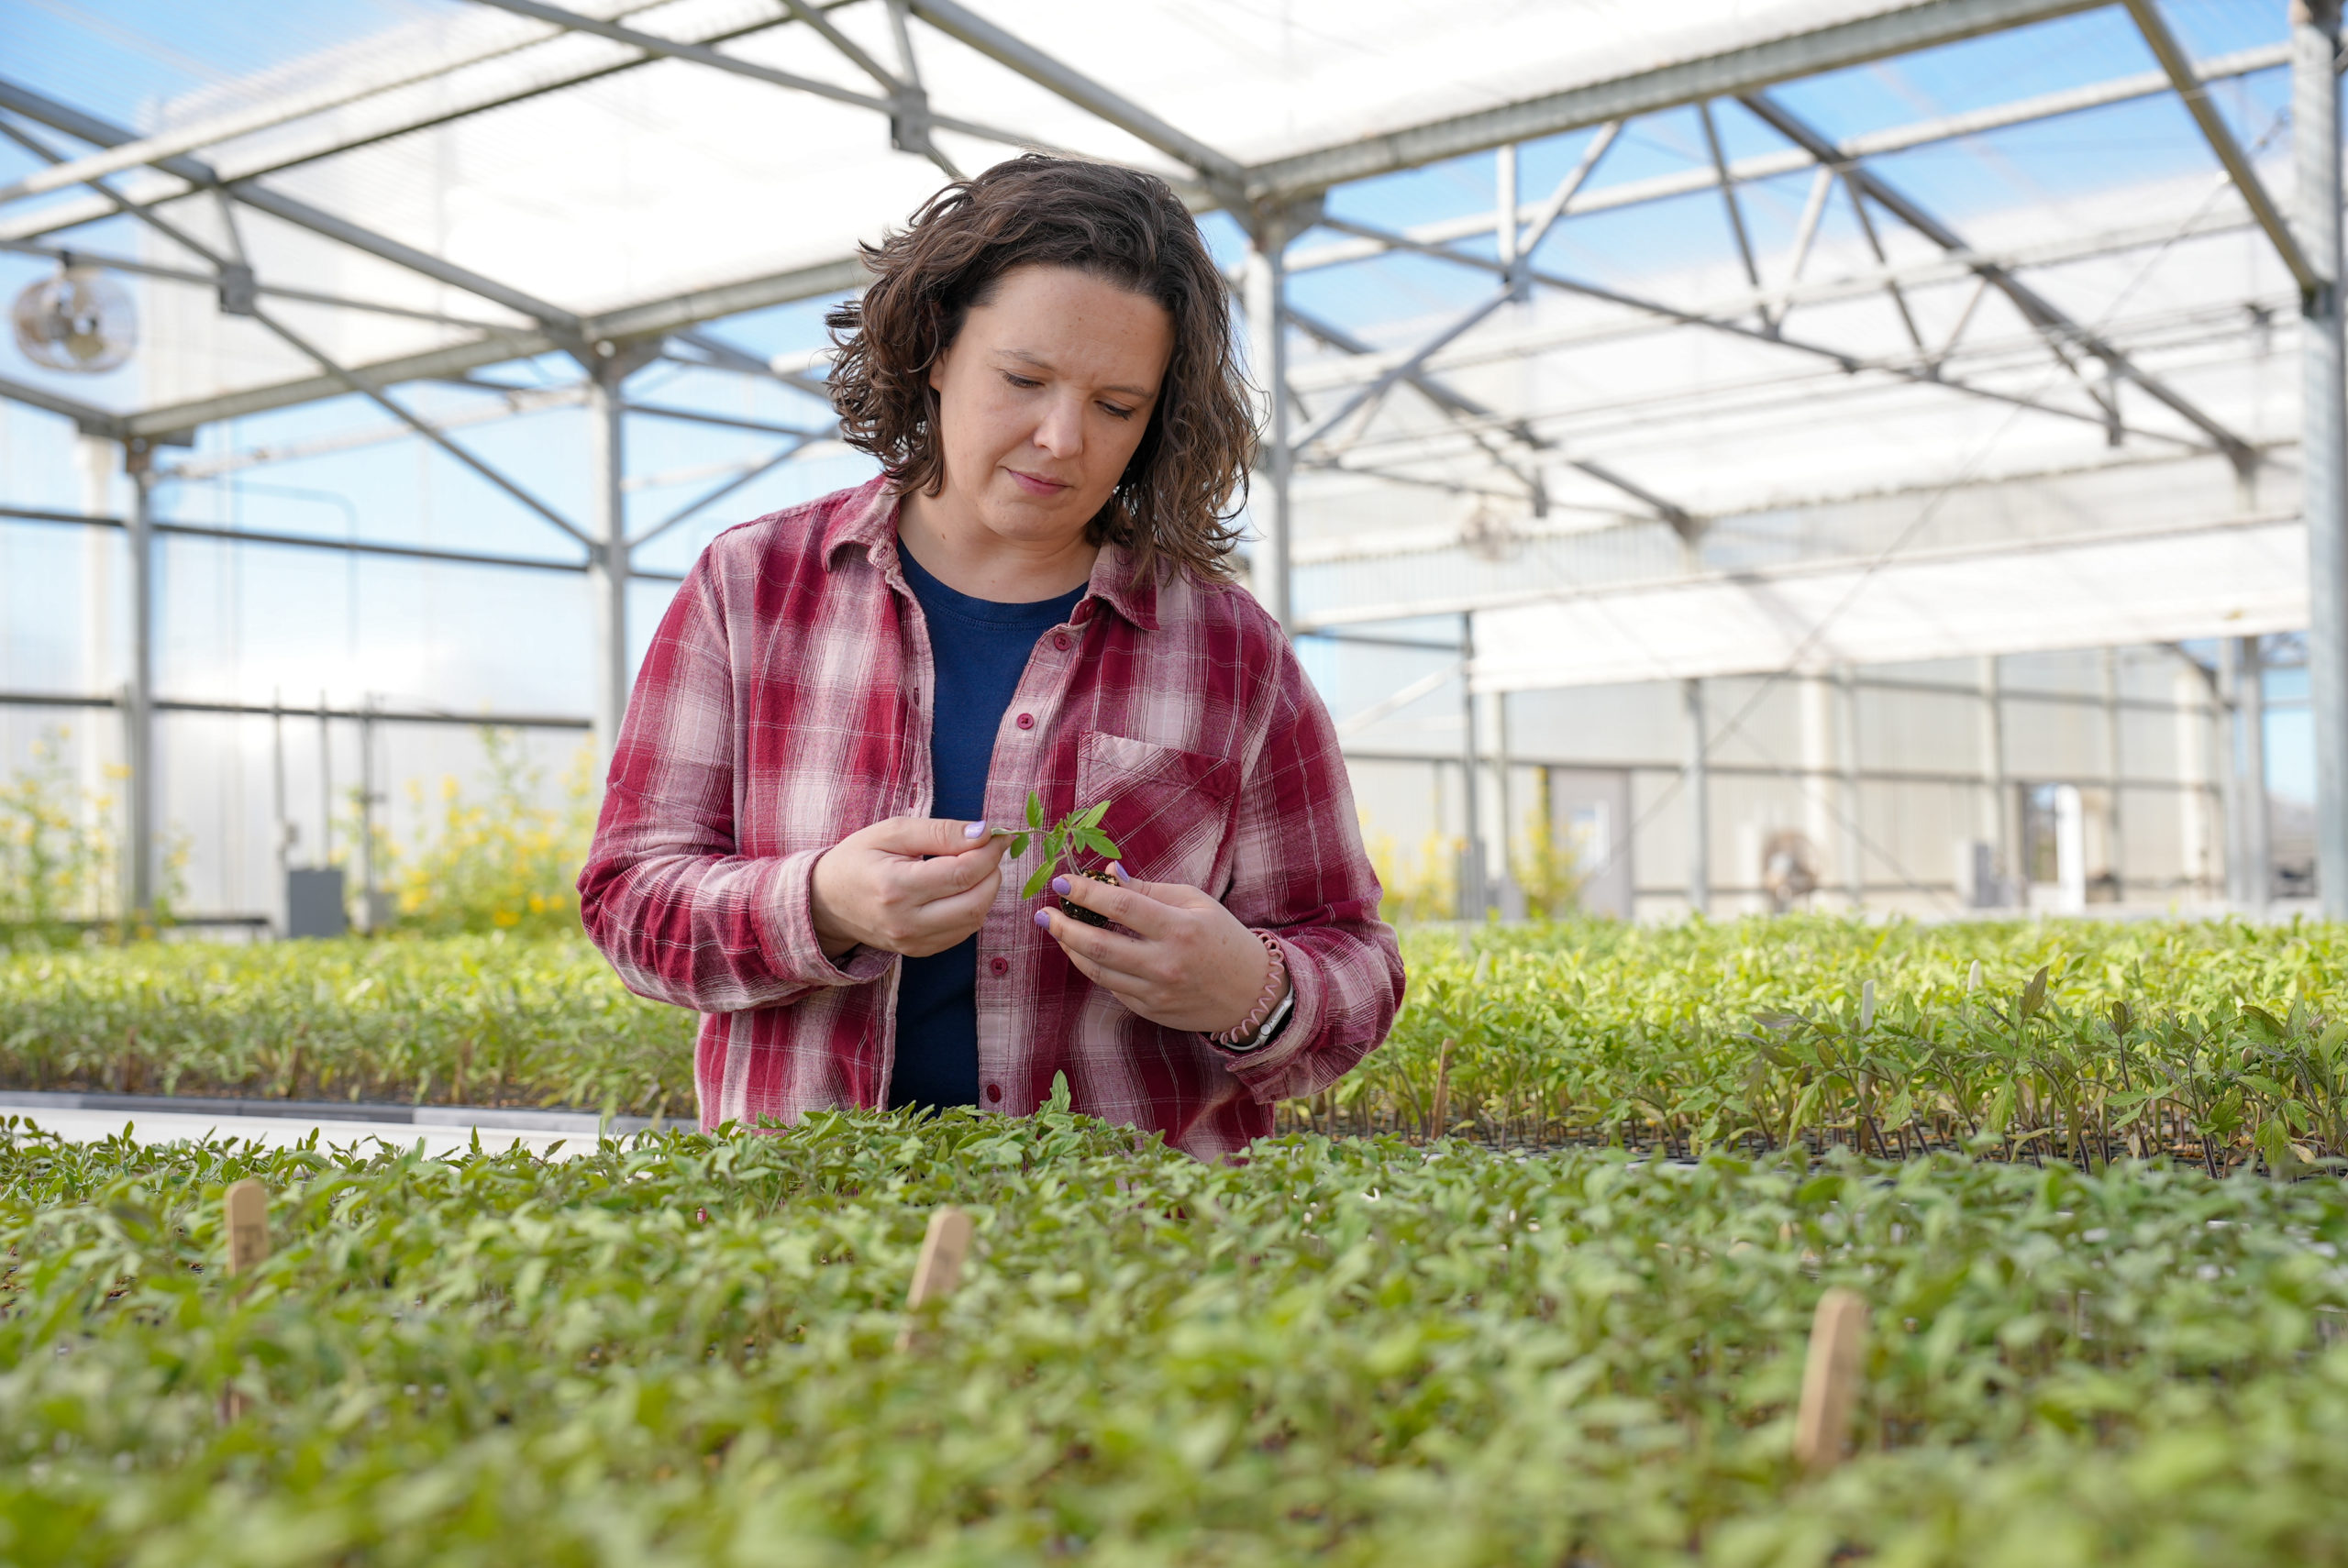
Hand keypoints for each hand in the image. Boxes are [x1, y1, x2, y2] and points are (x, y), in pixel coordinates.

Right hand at [811, 817, 1013, 959]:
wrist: (825, 902)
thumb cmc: (857, 859)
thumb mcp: (892, 832)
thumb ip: (939, 831)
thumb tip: (983, 833)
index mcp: (896, 887)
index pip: (962, 873)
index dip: (989, 852)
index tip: (998, 835)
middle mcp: (906, 922)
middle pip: (975, 901)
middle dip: (992, 872)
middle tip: (990, 850)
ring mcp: (914, 942)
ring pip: (974, 919)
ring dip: (986, 891)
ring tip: (975, 866)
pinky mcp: (919, 951)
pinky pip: (963, 932)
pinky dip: (973, 908)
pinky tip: (962, 889)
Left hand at [1035, 864, 1285, 1035]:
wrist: (1252, 994)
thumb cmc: (1223, 938)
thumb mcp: (1196, 903)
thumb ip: (1150, 889)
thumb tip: (1109, 874)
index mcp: (1180, 928)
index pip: (1122, 907)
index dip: (1087, 893)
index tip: (1063, 882)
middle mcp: (1166, 963)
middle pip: (1099, 945)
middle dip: (1064, 927)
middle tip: (1044, 913)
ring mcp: (1156, 991)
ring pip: (1098, 970)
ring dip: (1071, 949)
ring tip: (1058, 931)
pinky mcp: (1150, 1010)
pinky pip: (1112, 987)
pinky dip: (1094, 967)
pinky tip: (1084, 952)